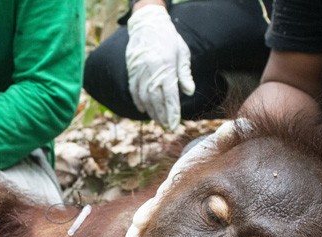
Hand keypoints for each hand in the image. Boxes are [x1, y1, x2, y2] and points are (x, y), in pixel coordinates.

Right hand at [125, 118, 251, 236]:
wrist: (224, 149)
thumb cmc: (226, 147)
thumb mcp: (228, 141)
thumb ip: (229, 136)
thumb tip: (231, 129)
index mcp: (182, 175)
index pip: (165, 194)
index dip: (153, 209)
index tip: (140, 221)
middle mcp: (174, 188)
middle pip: (155, 207)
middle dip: (142, 223)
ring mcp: (176, 198)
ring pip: (157, 216)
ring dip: (143, 231)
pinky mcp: (183, 205)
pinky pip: (168, 221)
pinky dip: (156, 233)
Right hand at [126, 4, 194, 129]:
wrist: (147, 25)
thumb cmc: (168, 39)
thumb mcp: (181, 53)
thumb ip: (184, 73)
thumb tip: (190, 92)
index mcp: (166, 68)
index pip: (169, 96)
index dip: (172, 112)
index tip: (175, 124)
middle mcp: (151, 72)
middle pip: (156, 101)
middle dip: (162, 116)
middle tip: (168, 127)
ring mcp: (139, 73)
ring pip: (144, 98)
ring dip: (151, 112)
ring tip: (158, 121)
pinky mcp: (132, 72)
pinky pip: (134, 91)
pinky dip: (139, 102)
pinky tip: (144, 110)